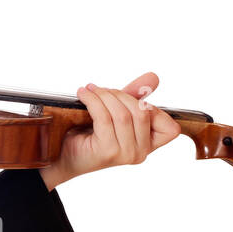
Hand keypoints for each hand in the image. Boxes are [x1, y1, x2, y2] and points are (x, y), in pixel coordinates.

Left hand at [39, 71, 181, 189]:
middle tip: (101, 89)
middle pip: (142, 112)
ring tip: (90, 90)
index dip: (154, 109)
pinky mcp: (107, 151)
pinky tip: (84, 94)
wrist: (62, 154)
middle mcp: (141, 153)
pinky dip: (93, 100)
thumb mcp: (116, 111)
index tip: (131, 98)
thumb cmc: (89, 134)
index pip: (170, 128)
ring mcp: (125, 154)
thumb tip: (153, 77)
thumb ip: (135, 96)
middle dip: (120, 94)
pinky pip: (104, 117)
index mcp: (148, 145)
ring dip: (104, 95)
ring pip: (123, 114)